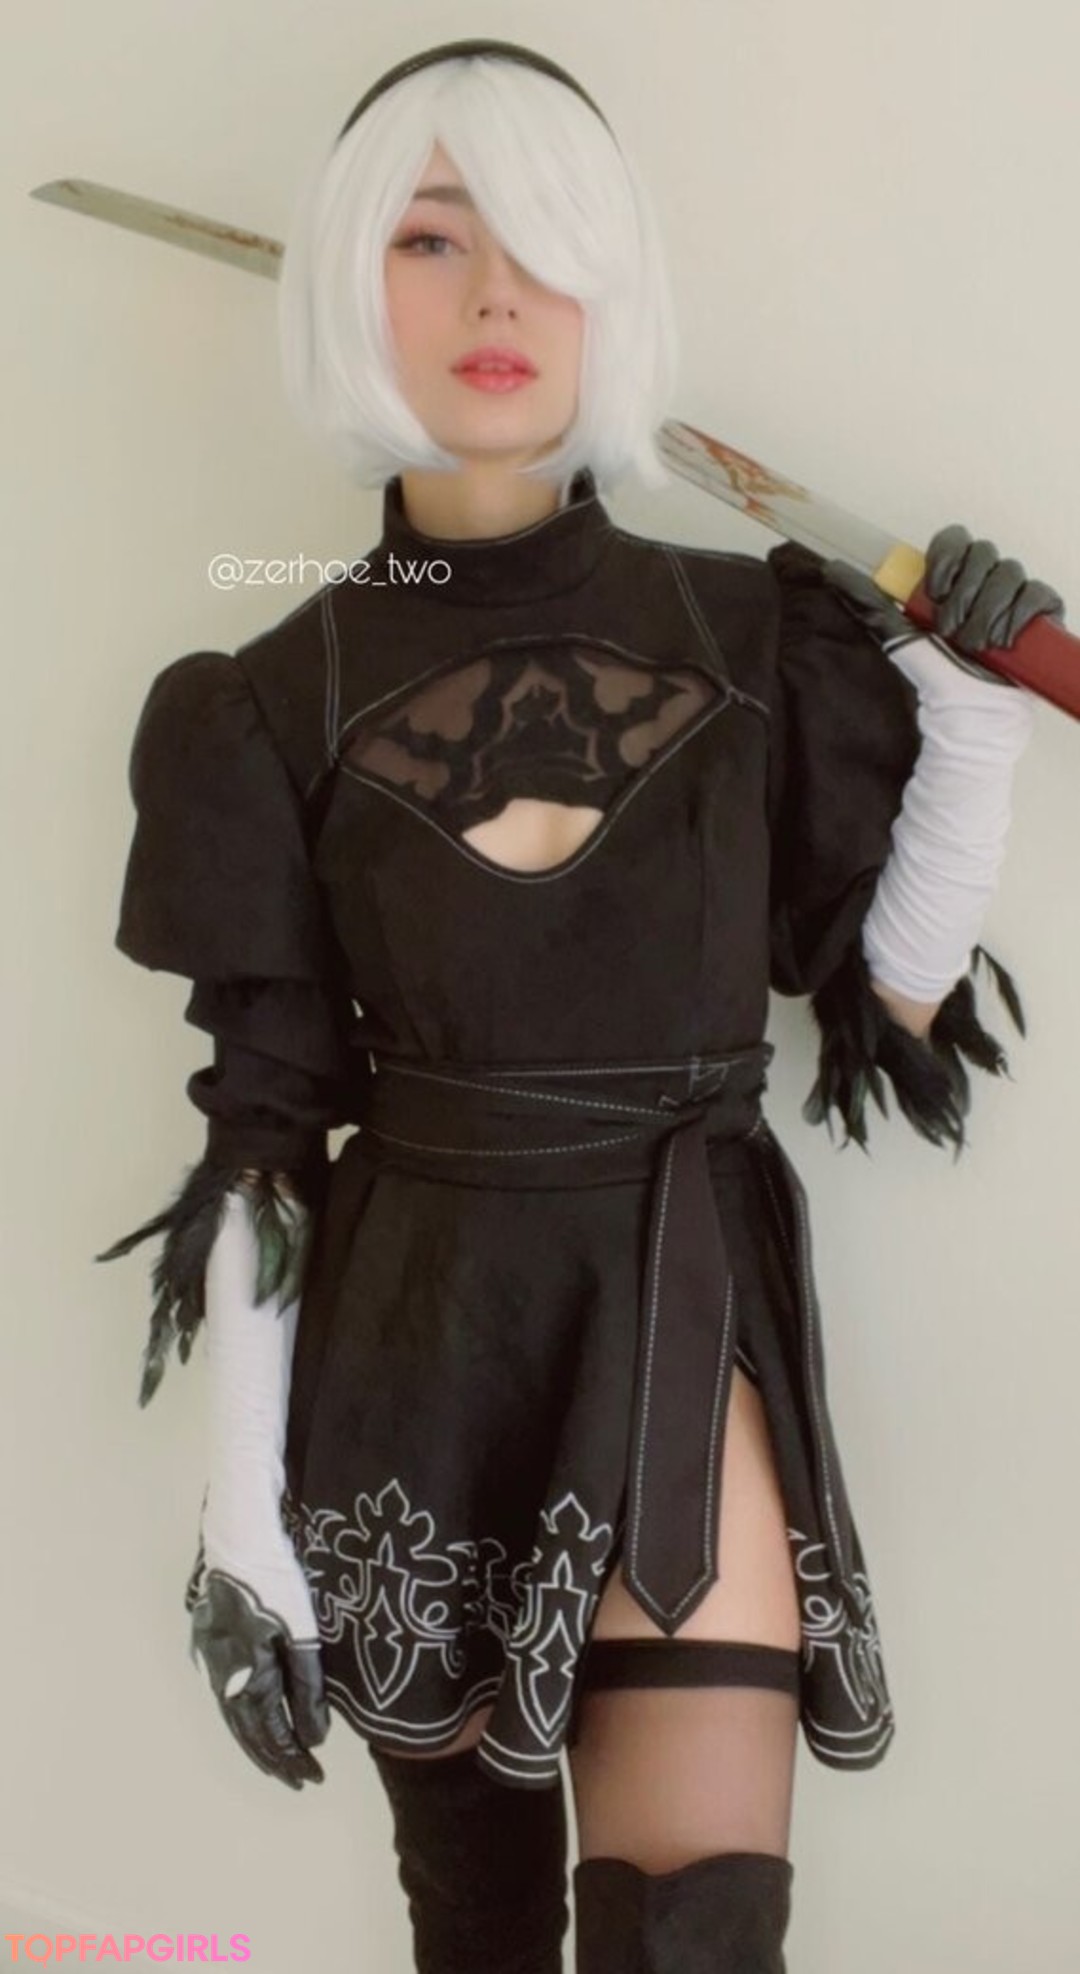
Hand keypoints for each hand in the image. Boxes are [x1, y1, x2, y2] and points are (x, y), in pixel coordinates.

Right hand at [188, 1565, 329, 1789]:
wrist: (238, 1534)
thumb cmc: (275, 1578)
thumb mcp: (301, 1632)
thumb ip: (308, 1687)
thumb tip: (315, 1738)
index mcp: (244, 1676)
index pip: (270, 1734)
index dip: (292, 1758)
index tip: (312, 1777)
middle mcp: (220, 1675)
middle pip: (247, 1731)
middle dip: (274, 1758)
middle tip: (298, 1779)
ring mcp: (209, 1657)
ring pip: (233, 1713)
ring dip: (256, 1739)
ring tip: (277, 1759)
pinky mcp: (206, 1639)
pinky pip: (224, 1690)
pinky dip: (241, 1712)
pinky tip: (251, 1715)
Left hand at [823, 525, 1063, 681]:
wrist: (968, 718)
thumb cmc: (937, 681)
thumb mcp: (898, 637)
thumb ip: (869, 603)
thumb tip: (833, 571)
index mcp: (954, 581)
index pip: (955, 540)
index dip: (946, 558)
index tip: (935, 589)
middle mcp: (986, 584)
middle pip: (984, 553)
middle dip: (965, 593)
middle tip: (951, 629)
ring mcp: (1015, 599)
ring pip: (1009, 573)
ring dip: (988, 612)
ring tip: (976, 646)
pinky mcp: (1042, 618)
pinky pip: (1038, 594)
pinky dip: (1019, 616)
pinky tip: (1003, 643)